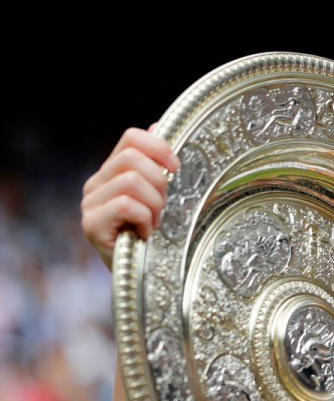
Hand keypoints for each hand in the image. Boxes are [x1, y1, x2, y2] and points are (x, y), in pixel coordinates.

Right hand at [81, 126, 179, 267]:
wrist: (138, 276)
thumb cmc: (150, 235)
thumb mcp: (157, 196)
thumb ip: (155, 165)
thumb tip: (159, 125)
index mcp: (112, 171)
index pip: (131, 137)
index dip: (159, 146)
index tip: (176, 167)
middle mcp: (96, 184)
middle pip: (133, 158)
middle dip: (159, 183)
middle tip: (162, 208)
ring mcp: (90, 204)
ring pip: (131, 181)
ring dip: (154, 205)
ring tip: (153, 224)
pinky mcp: (91, 225)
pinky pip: (125, 205)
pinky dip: (144, 219)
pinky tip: (145, 234)